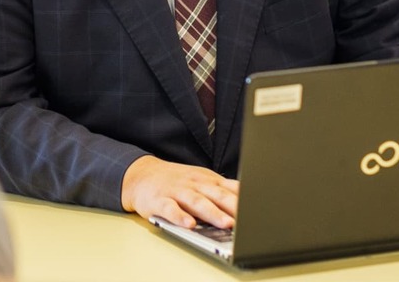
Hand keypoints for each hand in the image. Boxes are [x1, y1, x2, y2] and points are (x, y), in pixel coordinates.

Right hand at [120, 155, 238, 228]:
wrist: (141, 175)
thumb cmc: (177, 181)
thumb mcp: (201, 180)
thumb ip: (222, 191)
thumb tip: (247, 204)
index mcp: (207, 180)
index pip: (229, 188)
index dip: (243, 199)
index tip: (257, 210)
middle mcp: (194, 184)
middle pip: (216, 195)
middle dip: (232, 207)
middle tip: (246, 219)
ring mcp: (177, 192)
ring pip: (197, 202)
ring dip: (212, 213)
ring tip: (225, 224)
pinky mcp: (159, 201)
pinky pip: (171, 209)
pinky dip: (180, 217)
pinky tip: (188, 224)